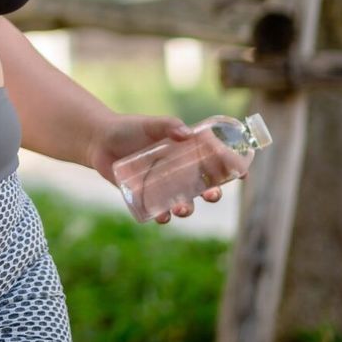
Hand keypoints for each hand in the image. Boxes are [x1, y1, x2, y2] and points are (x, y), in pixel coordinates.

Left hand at [88, 114, 230, 223]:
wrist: (100, 140)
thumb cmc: (129, 129)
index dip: (231, 170)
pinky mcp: (144, 196)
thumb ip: (168, 125)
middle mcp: (178, 173)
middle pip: (203, 188)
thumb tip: (186, 134)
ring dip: (187, 209)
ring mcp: (162, 186)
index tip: (242, 175)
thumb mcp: (150, 124)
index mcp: (186, 154)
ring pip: (183, 203)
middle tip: (212, 195)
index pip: (215, 164)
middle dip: (212, 195)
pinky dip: (163, 216)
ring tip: (183, 209)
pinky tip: (164, 217)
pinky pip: (158, 211)